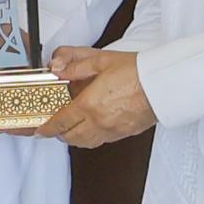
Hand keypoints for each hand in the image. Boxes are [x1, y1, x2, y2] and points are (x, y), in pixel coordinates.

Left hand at [40, 45, 155, 149]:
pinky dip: (92, 138)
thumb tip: (58, 68)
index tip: (40, 130)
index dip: (47, 128)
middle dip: (59, 134)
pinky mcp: (125, 133)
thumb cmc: (137, 71)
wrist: (163, 83)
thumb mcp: (101, 60)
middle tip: (54, 127)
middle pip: (71, 137)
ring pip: (86, 143)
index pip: (61, 122)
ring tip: (71, 129)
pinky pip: (102, 141)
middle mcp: (99, 121)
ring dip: (74, 138)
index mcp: (90, 104)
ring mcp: (113, 130)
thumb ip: (75, 66)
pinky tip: (93, 128)